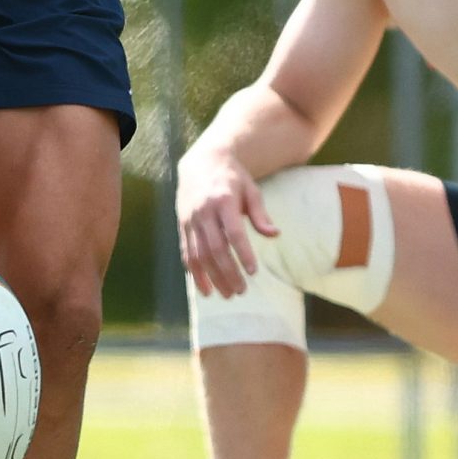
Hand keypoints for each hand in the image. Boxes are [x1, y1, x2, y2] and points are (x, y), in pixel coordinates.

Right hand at [176, 151, 277, 297]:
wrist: (201, 164)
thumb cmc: (232, 179)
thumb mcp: (251, 190)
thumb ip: (261, 214)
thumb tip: (275, 235)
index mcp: (223, 200)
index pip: (233, 232)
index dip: (243, 253)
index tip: (253, 272)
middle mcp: (204, 211)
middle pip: (215, 248)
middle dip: (227, 272)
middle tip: (241, 291)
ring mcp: (190, 220)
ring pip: (199, 254)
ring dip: (212, 277)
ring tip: (226, 294)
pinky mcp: (182, 226)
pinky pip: (187, 253)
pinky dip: (195, 274)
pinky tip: (205, 289)